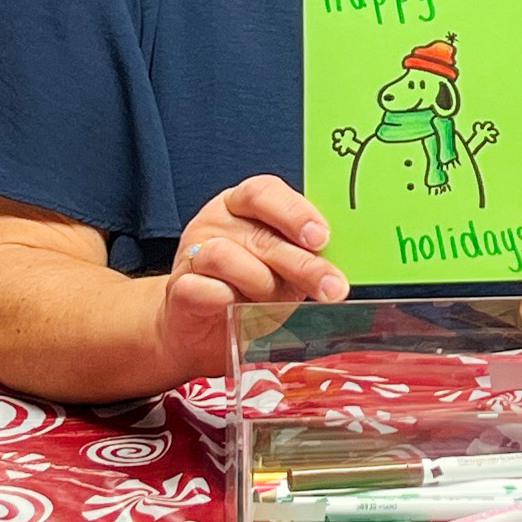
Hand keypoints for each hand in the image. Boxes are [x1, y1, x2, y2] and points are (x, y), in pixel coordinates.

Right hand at [161, 175, 344, 380]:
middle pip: (259, 233)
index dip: (295, 212)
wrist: (203, 329)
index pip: (264, 192)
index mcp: (243, 205)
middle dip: (300, 263)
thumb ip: (304, 255)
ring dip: (260, 284)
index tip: (322, 238)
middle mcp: (216, 221)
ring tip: (271, 302)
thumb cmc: (250, 290)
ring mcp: (192, 253)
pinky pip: (202, 288)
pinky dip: (224, 299)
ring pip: (225, 256)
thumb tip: (341, 261)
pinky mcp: (179, 289)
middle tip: (331, 287)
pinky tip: (235, 308)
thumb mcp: (283, 268)